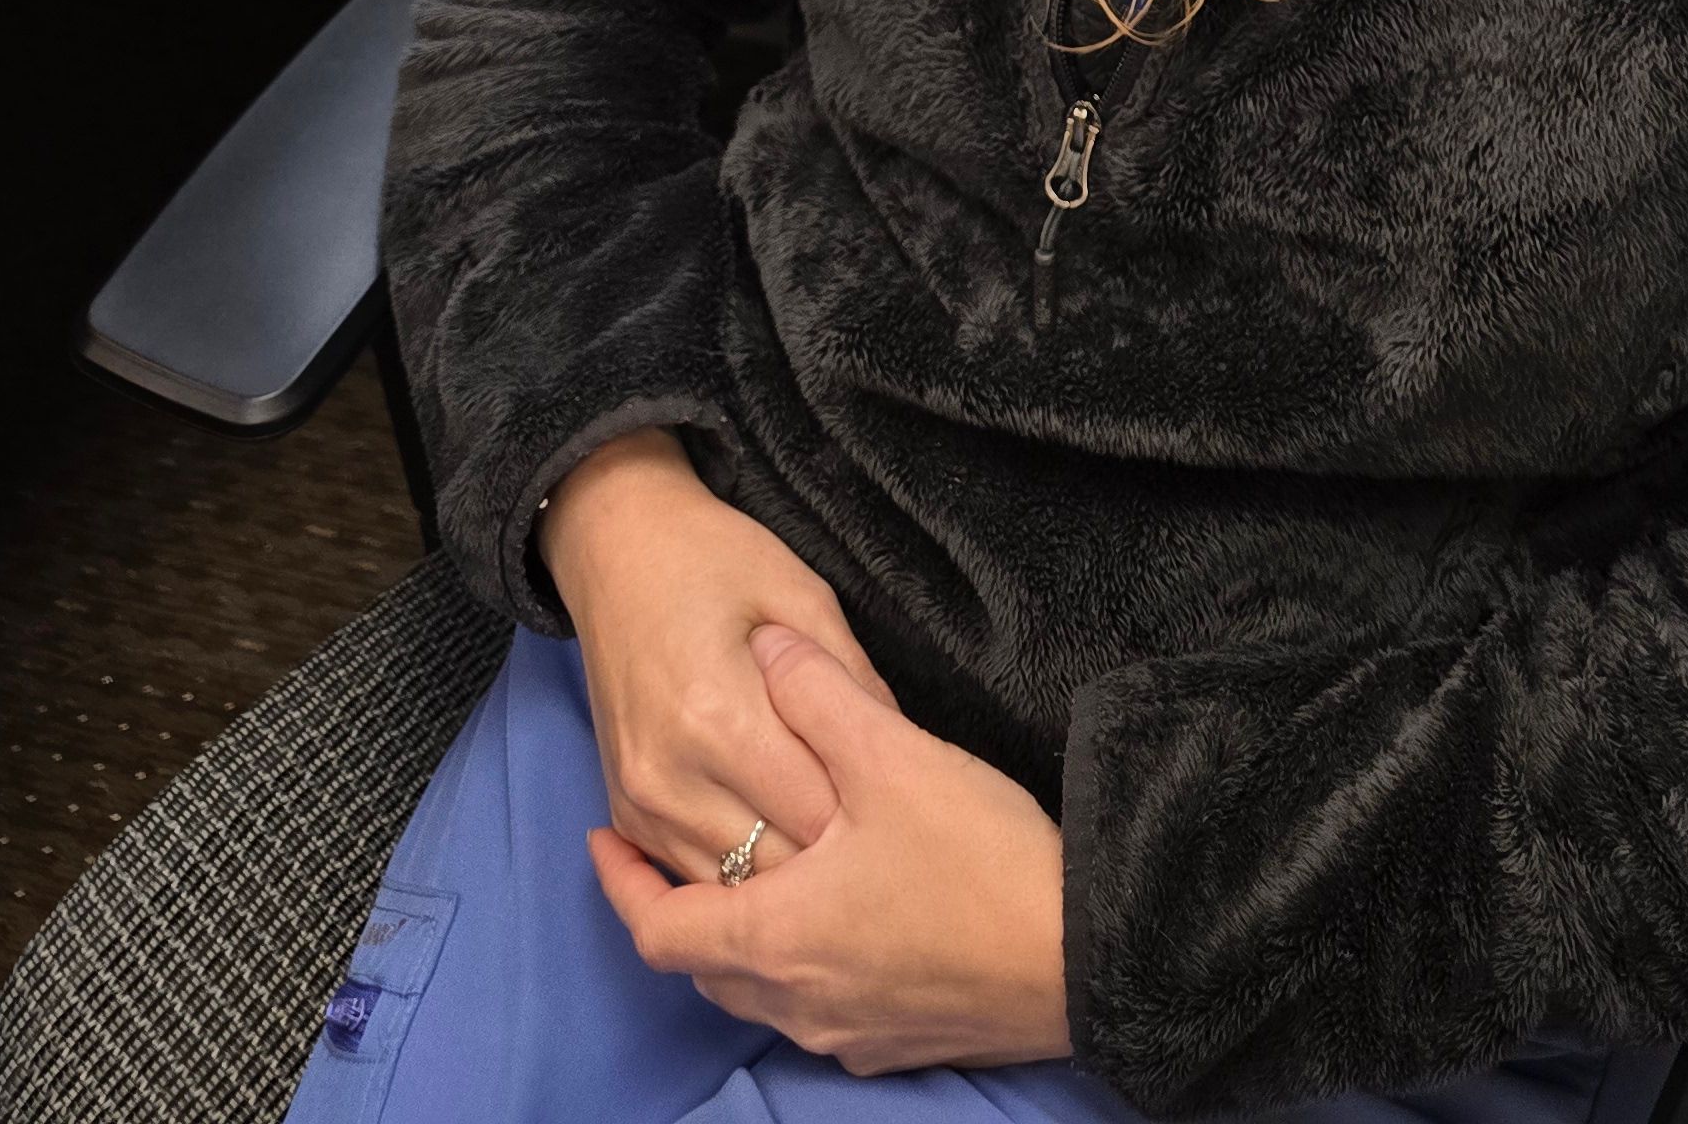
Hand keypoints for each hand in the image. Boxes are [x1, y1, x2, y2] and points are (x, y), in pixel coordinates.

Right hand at [542, 430, 895, 887]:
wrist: (616, 548)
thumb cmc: (714, 559)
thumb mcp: (802, 594)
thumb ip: (852, 682)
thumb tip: (901, 753)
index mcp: (719, 716)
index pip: (814, 810)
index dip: (867, 814)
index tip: (898, 803)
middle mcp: (671, 775)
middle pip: (775, 863)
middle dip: (832, 857)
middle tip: (876, 831)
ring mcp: (641, 801)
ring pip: (733, 886)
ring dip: (787, 874)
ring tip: (833, 845)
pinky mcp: (626, 811)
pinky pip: (691, 875)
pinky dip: (740, 872)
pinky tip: (778, 843)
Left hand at [594, 624, 1071, 1073]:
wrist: (1085, 958)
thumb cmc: (980, 862)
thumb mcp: (892, 755)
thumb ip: (818, 693)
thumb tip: (767, 647)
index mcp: (775, 938)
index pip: (659, 930)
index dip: (620, 883)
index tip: (602, 840)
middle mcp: (798, 1002)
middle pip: (705, 967)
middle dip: (678, 907)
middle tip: (667, 851)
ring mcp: (850, 1032)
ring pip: (761, 991)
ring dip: (739, 936)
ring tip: (748, 870)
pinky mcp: (900, 1041)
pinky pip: (818, 1008)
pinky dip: (799, 962)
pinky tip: (833, 915)